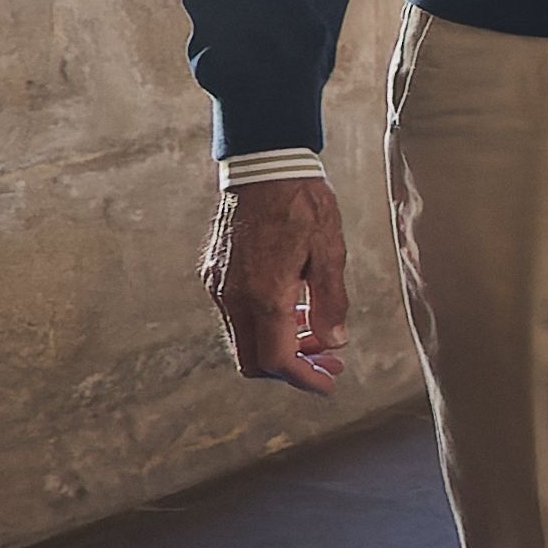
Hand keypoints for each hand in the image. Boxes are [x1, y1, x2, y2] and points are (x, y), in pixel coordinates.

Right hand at [203, 176, 350, 392]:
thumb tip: (334, 342)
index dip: (304, 379)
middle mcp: (234, 296)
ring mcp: (219, 285)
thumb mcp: (331, 251)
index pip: (277, 360)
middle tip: (329, 363)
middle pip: (253, 360)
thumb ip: (332, 301)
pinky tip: (296, 309)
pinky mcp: (214, 273)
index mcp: (265, 295)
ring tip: (319, 336)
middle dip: (291, 369)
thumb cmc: (303, 202)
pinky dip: (265, 325)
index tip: (329, 383)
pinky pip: (236, 316)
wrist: (263, 164)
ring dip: (278, 346)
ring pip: (243, 339)